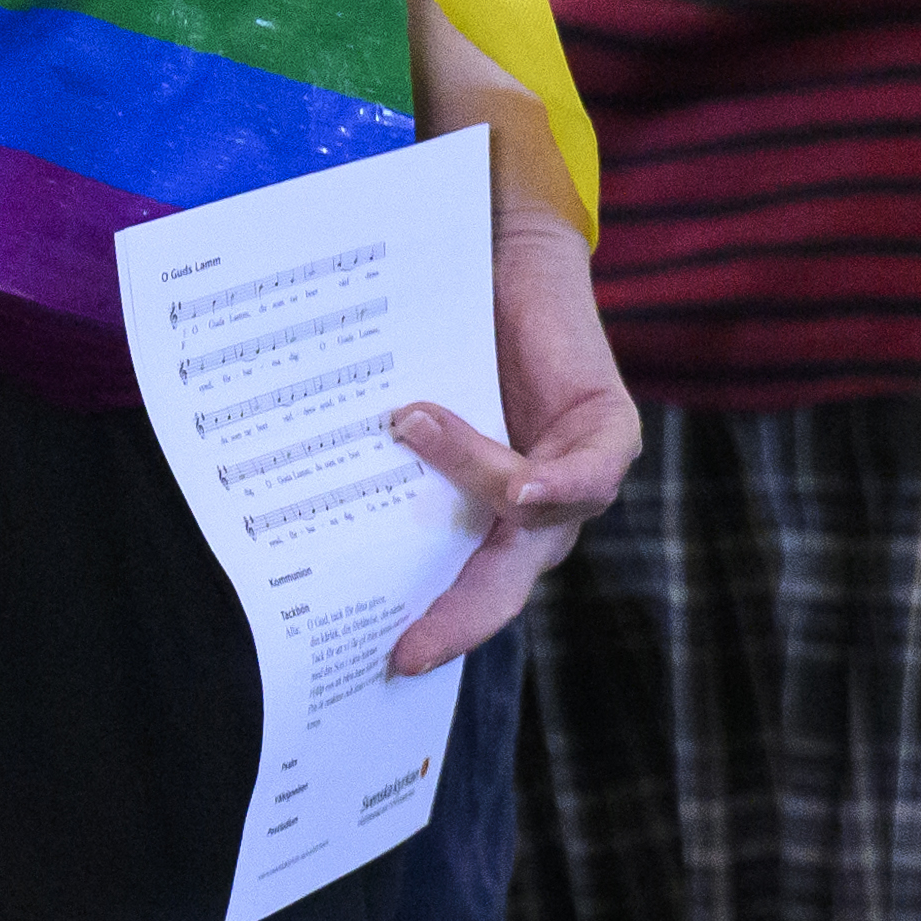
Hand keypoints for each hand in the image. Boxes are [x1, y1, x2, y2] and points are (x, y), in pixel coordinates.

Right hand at [384, 203, 638, 674]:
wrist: (505, 263)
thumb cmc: (451, 337)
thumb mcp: (412, 406)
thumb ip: (392, 455)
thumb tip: (309, 490)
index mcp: (490, 518)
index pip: (468, 591)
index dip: (439, 628)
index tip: (390, 657)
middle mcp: (539, 511)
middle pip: (505, 583)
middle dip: (460, 617)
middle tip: (409, 646)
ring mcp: (580, 478)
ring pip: (534, 521)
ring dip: (477, 485)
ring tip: (415, 433)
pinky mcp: (610, 435)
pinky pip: (587, 478)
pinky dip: (554, 486)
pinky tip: (521, 486)